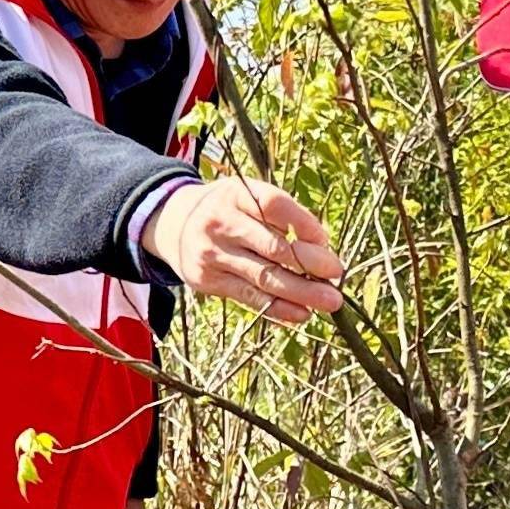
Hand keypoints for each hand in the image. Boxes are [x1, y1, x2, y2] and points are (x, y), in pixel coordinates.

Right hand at [145, 178, 345, 324]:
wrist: (172, 224)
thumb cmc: (227, 209)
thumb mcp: (246, 196)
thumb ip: (281, 214)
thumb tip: (321, 246)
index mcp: (235, 194)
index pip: (275, 206)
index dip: (304, 224)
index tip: (325, 240)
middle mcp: (221, 223)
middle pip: (273, 247)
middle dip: (310, 264)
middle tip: (337, 276)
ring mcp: (212, 254)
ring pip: (264, 277)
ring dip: (302, 292)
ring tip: (330, 301)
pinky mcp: (208, 281)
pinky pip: (249, 297)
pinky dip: (278, 308)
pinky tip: (302, 313)